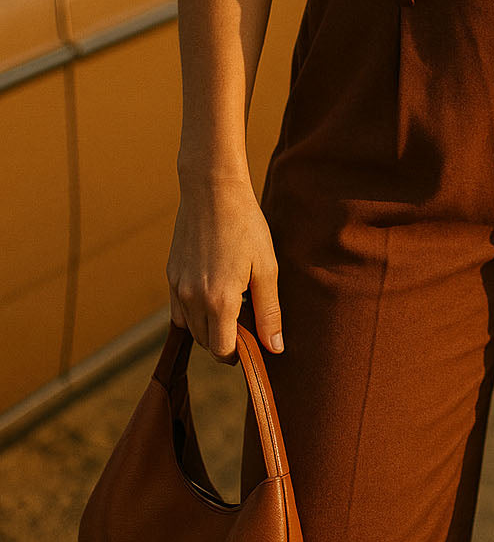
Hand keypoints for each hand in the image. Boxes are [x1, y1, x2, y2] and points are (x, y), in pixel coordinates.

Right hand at [166, 171, 284, 364]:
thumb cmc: (245, 225)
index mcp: (219, 301)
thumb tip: (275, 348)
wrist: (212, 189)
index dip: (239, 352)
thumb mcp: (266, 267)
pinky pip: (178, 308)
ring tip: (232, 301)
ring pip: (190, 326)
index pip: (222, 350)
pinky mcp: (171, 274)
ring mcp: (178, 286)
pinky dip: (194, 310)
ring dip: (209, 326)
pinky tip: (212, 290)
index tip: (253, 340)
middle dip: (225, 339)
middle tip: (247, 317)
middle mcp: (192, 299)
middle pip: (205, 341)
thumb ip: (269, 311)